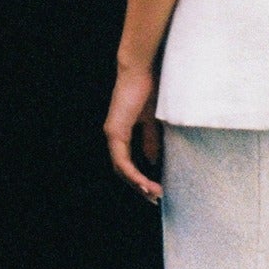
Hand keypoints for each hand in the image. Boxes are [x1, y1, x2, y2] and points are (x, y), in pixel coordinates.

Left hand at [104, 61, 162, 203]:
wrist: (141, 70)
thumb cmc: (148, 89)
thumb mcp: (153, 121)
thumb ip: (151, 140)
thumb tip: (152, 160)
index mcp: (121, 133)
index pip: (127, 163)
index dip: (139, 178)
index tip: (155, 188)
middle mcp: (113, 136)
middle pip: (122, 171)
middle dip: (138, 187)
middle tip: (154, 198)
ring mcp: (112, 135)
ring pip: (121, 169)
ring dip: (137, 184)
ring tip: (153, 194)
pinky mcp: (115, 132)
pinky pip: (122, 160)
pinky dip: (133, 174)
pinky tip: (144, 183)